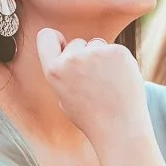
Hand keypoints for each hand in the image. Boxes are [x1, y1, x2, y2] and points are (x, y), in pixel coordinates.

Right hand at [36, 28, 150, 144]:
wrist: (120, 129)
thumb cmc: (92, 118)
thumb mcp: (65, 98)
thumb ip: (63, 74)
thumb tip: (66, 54)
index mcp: (54, 71)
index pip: (46, 36)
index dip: (55, 39)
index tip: (64, 45)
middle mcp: (72, 60)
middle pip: (76, 43)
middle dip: (85, 56)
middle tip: (94, 83)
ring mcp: (95, 54)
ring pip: (97, 44)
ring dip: (102, 57)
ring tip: (108, 84)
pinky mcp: (117, 52)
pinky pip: (114, 49)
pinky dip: (118, 61)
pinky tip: (120, 81)